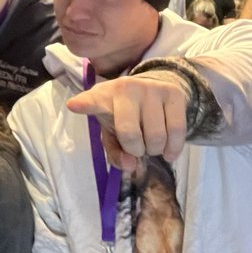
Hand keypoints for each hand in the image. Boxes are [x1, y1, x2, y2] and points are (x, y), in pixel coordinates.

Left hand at [65, 74, 189, 170]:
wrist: (152, 90)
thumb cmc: (123, 115)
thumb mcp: (112, 133)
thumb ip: (115, 153)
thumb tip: (131, 164)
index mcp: (102, 97)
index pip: (92, 101)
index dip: (84, 104)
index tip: (73, 105)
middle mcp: (125, 88)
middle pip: (130, 134)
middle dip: (135, 150)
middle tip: (136, 147)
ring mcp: (150, 88)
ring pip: (157, 135)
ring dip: (154, 150)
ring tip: (150, 143)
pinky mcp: (173, 92)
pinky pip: (178, 130)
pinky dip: (173, 149)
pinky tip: (167, 151)